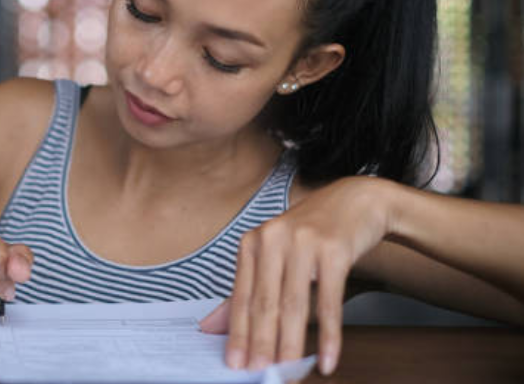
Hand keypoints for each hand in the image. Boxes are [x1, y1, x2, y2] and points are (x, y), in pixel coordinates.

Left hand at [199, 177, 395, 374]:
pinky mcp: (335, 250)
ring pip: (294, 305)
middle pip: (265, 303)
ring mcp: (304, 243)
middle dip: (261, 344)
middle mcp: (274, 239)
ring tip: (288, 373)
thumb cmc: (311, 233)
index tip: (235, 364)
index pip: (242, 296)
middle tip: (260, 374)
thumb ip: (246, 290)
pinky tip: (326, 359)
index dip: (238, 333)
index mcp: (253, 242)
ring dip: (291, 345)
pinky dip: (329, 335)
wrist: (356, 201)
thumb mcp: (274, 254)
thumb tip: (210, 327)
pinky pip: (329, 301)